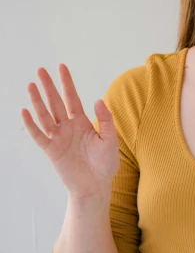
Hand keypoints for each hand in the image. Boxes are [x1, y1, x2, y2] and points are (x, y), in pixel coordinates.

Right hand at [21, 63, 119, 197]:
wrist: (96, 186)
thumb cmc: (105, 164)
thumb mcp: (110, 140)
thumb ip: (106, 120)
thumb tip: (98, 101)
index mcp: (82, 123)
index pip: (72, 98)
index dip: (67, 83)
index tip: (61, 66)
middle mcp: (68, 127)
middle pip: (56, 103)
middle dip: (48, 87)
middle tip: (40, 70)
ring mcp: (58, 138)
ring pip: (45, 115)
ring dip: (38, 101)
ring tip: (31, 85)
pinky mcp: (51, 150)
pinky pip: (39, 135)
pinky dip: (31, 124)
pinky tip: (25, 111)